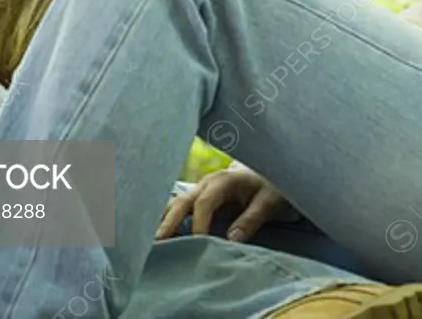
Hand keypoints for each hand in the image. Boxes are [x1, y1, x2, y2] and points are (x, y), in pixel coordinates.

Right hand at [156, 168, 300, 242]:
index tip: (197, 245)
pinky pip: (178, 210)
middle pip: (182, 201)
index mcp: (224, 180)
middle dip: (168, 221)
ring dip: (163, 222)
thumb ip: (251, 220)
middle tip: (156, 242)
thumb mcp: (269, 203)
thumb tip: (231, 240)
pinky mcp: (198, 200)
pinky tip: (157, 238)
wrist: (271, 177)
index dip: (198, 224)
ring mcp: (200, 191)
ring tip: (149, 243)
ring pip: (175, 205)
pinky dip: (167, 221)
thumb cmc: (272, 189)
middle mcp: (207, 183)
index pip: (204, 202)